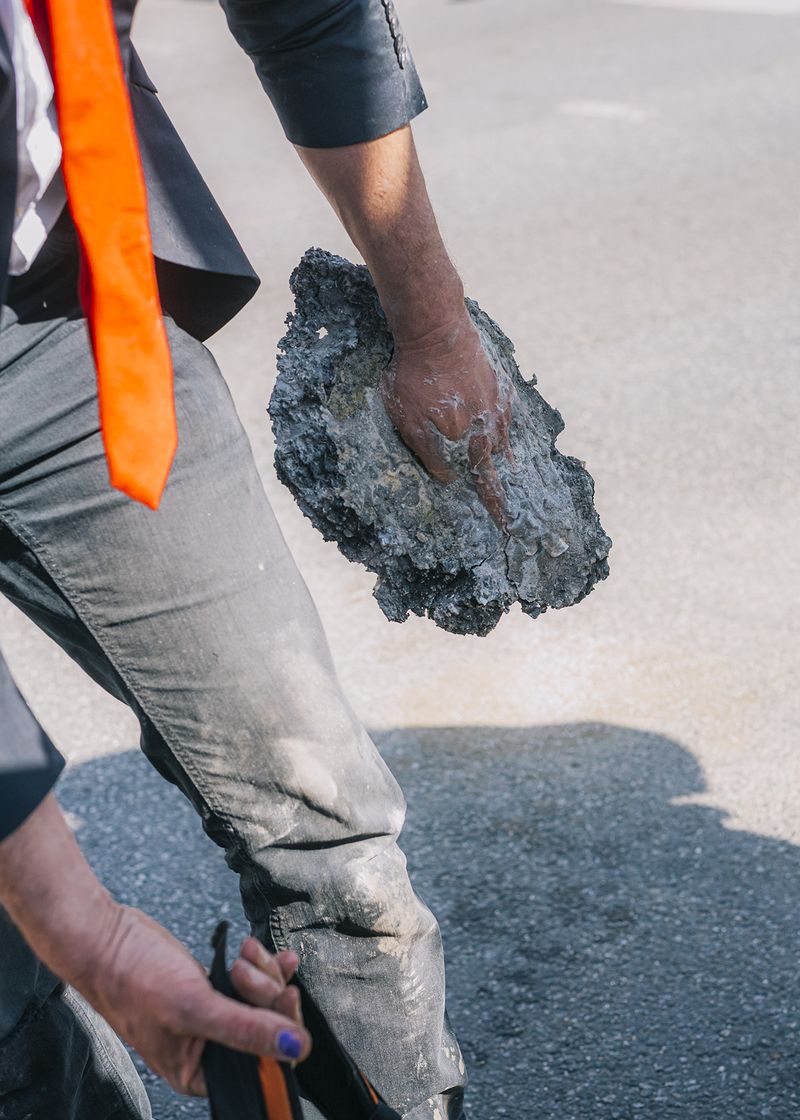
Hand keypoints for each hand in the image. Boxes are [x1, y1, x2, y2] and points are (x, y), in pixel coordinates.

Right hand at [78, 905, 308, 1096]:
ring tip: (243, 954)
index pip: (263, 1066)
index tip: (286, 997)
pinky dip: (261, 965)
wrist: (106, 938)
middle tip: (248, 971)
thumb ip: (245, 1029)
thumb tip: (296, 1048)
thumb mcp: (193, 1007)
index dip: (283, 1033)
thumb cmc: (132, 978)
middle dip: (268, 994)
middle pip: (269, 1030)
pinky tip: (255, 950)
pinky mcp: (213, 989)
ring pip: (263, 1002)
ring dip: (263, 973)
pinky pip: (252, 983)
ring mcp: (212, 1017)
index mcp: (199, 1073)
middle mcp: (208, 1049)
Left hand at [381, 313, 512, 526]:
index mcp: (471, 444)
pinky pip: (505, 412)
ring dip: (504, 458)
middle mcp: (491, 429)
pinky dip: (503, 424)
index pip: (486, 487)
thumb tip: (450, 479)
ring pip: (504, 440)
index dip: (496, 509)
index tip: (508, 529)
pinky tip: (499, 427)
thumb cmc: (416, 380)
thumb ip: (432, 457)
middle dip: (502, 490)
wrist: (437, 331)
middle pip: (497, 467)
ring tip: (508, 474)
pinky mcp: (500, 384)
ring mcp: (499, 405)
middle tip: (511, 512)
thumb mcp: (410, 424)